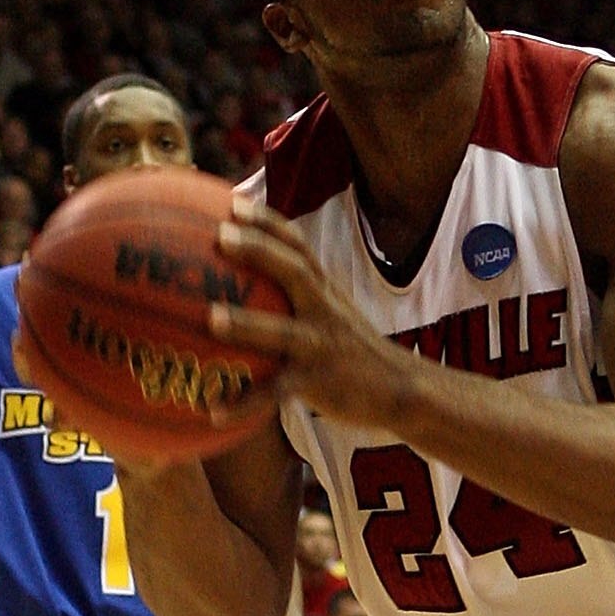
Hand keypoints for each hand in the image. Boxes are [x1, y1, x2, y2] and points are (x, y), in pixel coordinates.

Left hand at [211, 211, 418, 437]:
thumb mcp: (335, 314)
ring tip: (210, 319)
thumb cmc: (354, 351)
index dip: (268, 221)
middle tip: (219, 236)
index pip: (298, 246)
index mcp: (325, 291)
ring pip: (282, 332)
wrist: (404, 391)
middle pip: (294, 271)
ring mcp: (322, 346)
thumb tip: (252, 286)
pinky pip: (277, 394)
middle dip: (258, 250)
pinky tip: (213, 412)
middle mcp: (325, 311)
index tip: (233, 202)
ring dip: (246, 324)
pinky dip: (246, 403)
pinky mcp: (320, 384)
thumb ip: (301, 296)